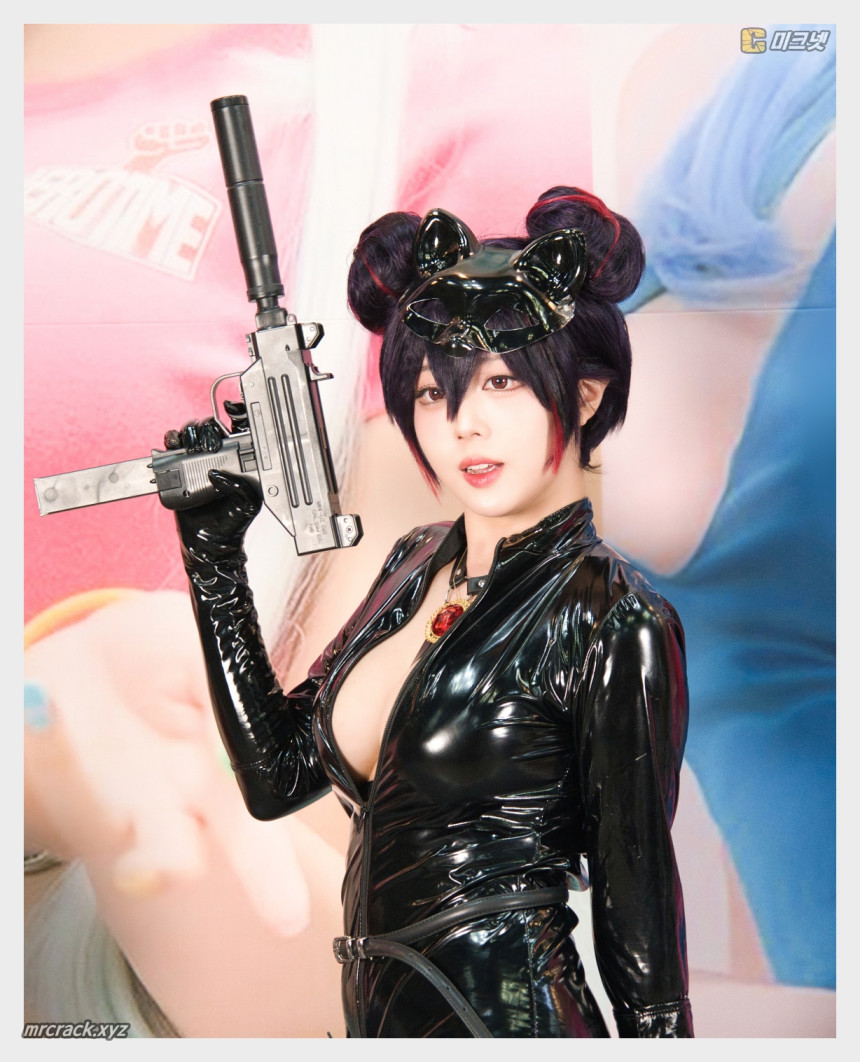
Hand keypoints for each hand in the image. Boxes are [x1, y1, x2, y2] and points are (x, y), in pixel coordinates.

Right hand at [164, 403, 262, 553]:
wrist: (209, 542)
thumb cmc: (233, 522)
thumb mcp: (248, 505)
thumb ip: (241, 489)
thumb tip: (220, 474)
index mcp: (240, 459)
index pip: (237, 428)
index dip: (235, 414)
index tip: (231, 409)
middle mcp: (217, 455)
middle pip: (210, 426)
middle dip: (209, 429)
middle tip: (211, 445)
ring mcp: (197, 460)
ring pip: (189, 432)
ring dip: (189, 432)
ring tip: (193, 448)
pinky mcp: (177, 468)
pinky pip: (170, 447)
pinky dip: (170, 440)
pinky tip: (174, 445)